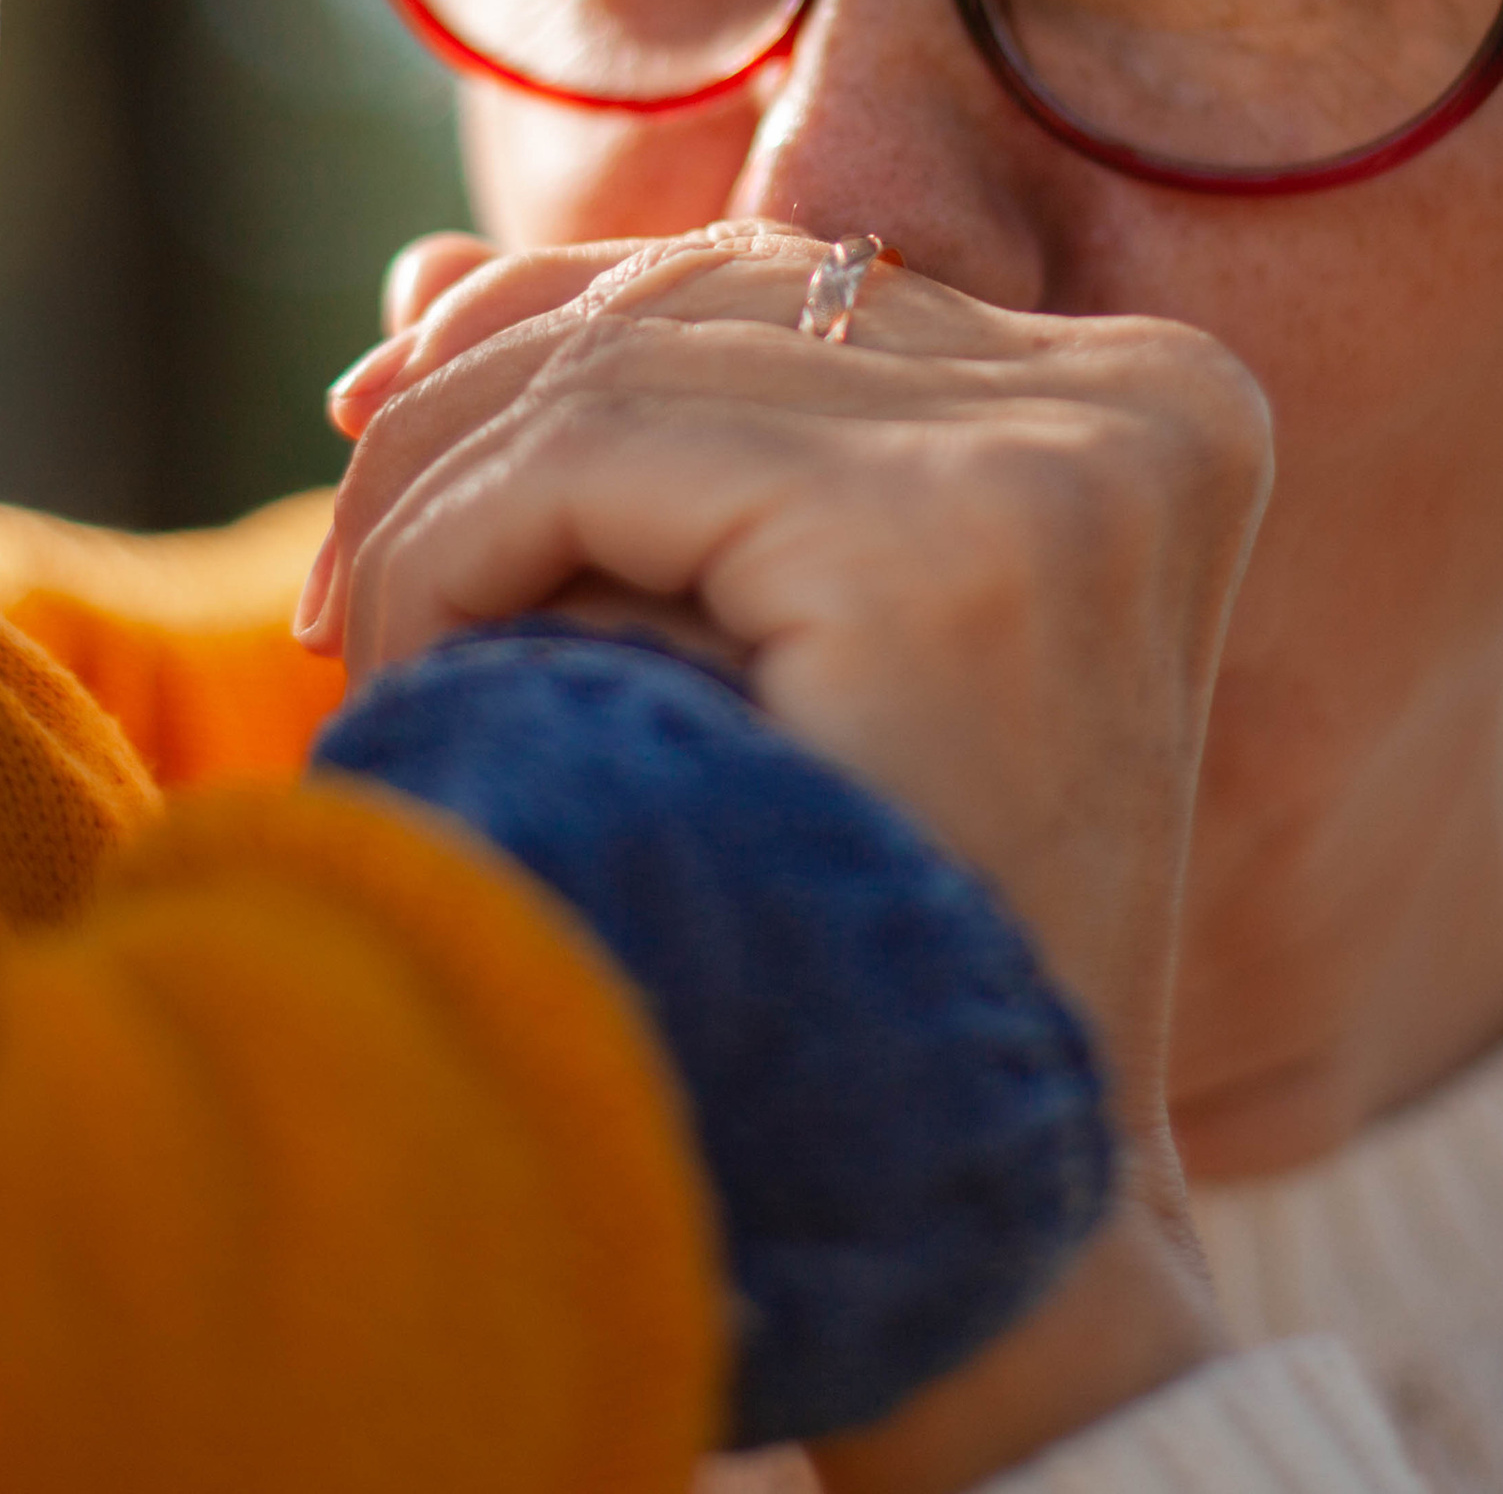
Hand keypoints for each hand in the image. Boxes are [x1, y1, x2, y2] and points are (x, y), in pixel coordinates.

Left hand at [309, 222, 1272, 1188]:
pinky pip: (598, 456)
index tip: (386, 429)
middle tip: (344, 570)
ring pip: (625, 364)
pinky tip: (408, 665)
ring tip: (368, 634)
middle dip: (475, 406)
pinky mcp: (958, 545)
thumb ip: (638, 414)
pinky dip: (456, 548)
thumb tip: (417, 275)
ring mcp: (1069, 466)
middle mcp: (1148, 406)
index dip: (562, 335)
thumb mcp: (766, 617)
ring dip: (441, 492)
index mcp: (1159, 404)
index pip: (791, 280)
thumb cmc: (869, 922)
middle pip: (703, 298)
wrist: (978, 1226)